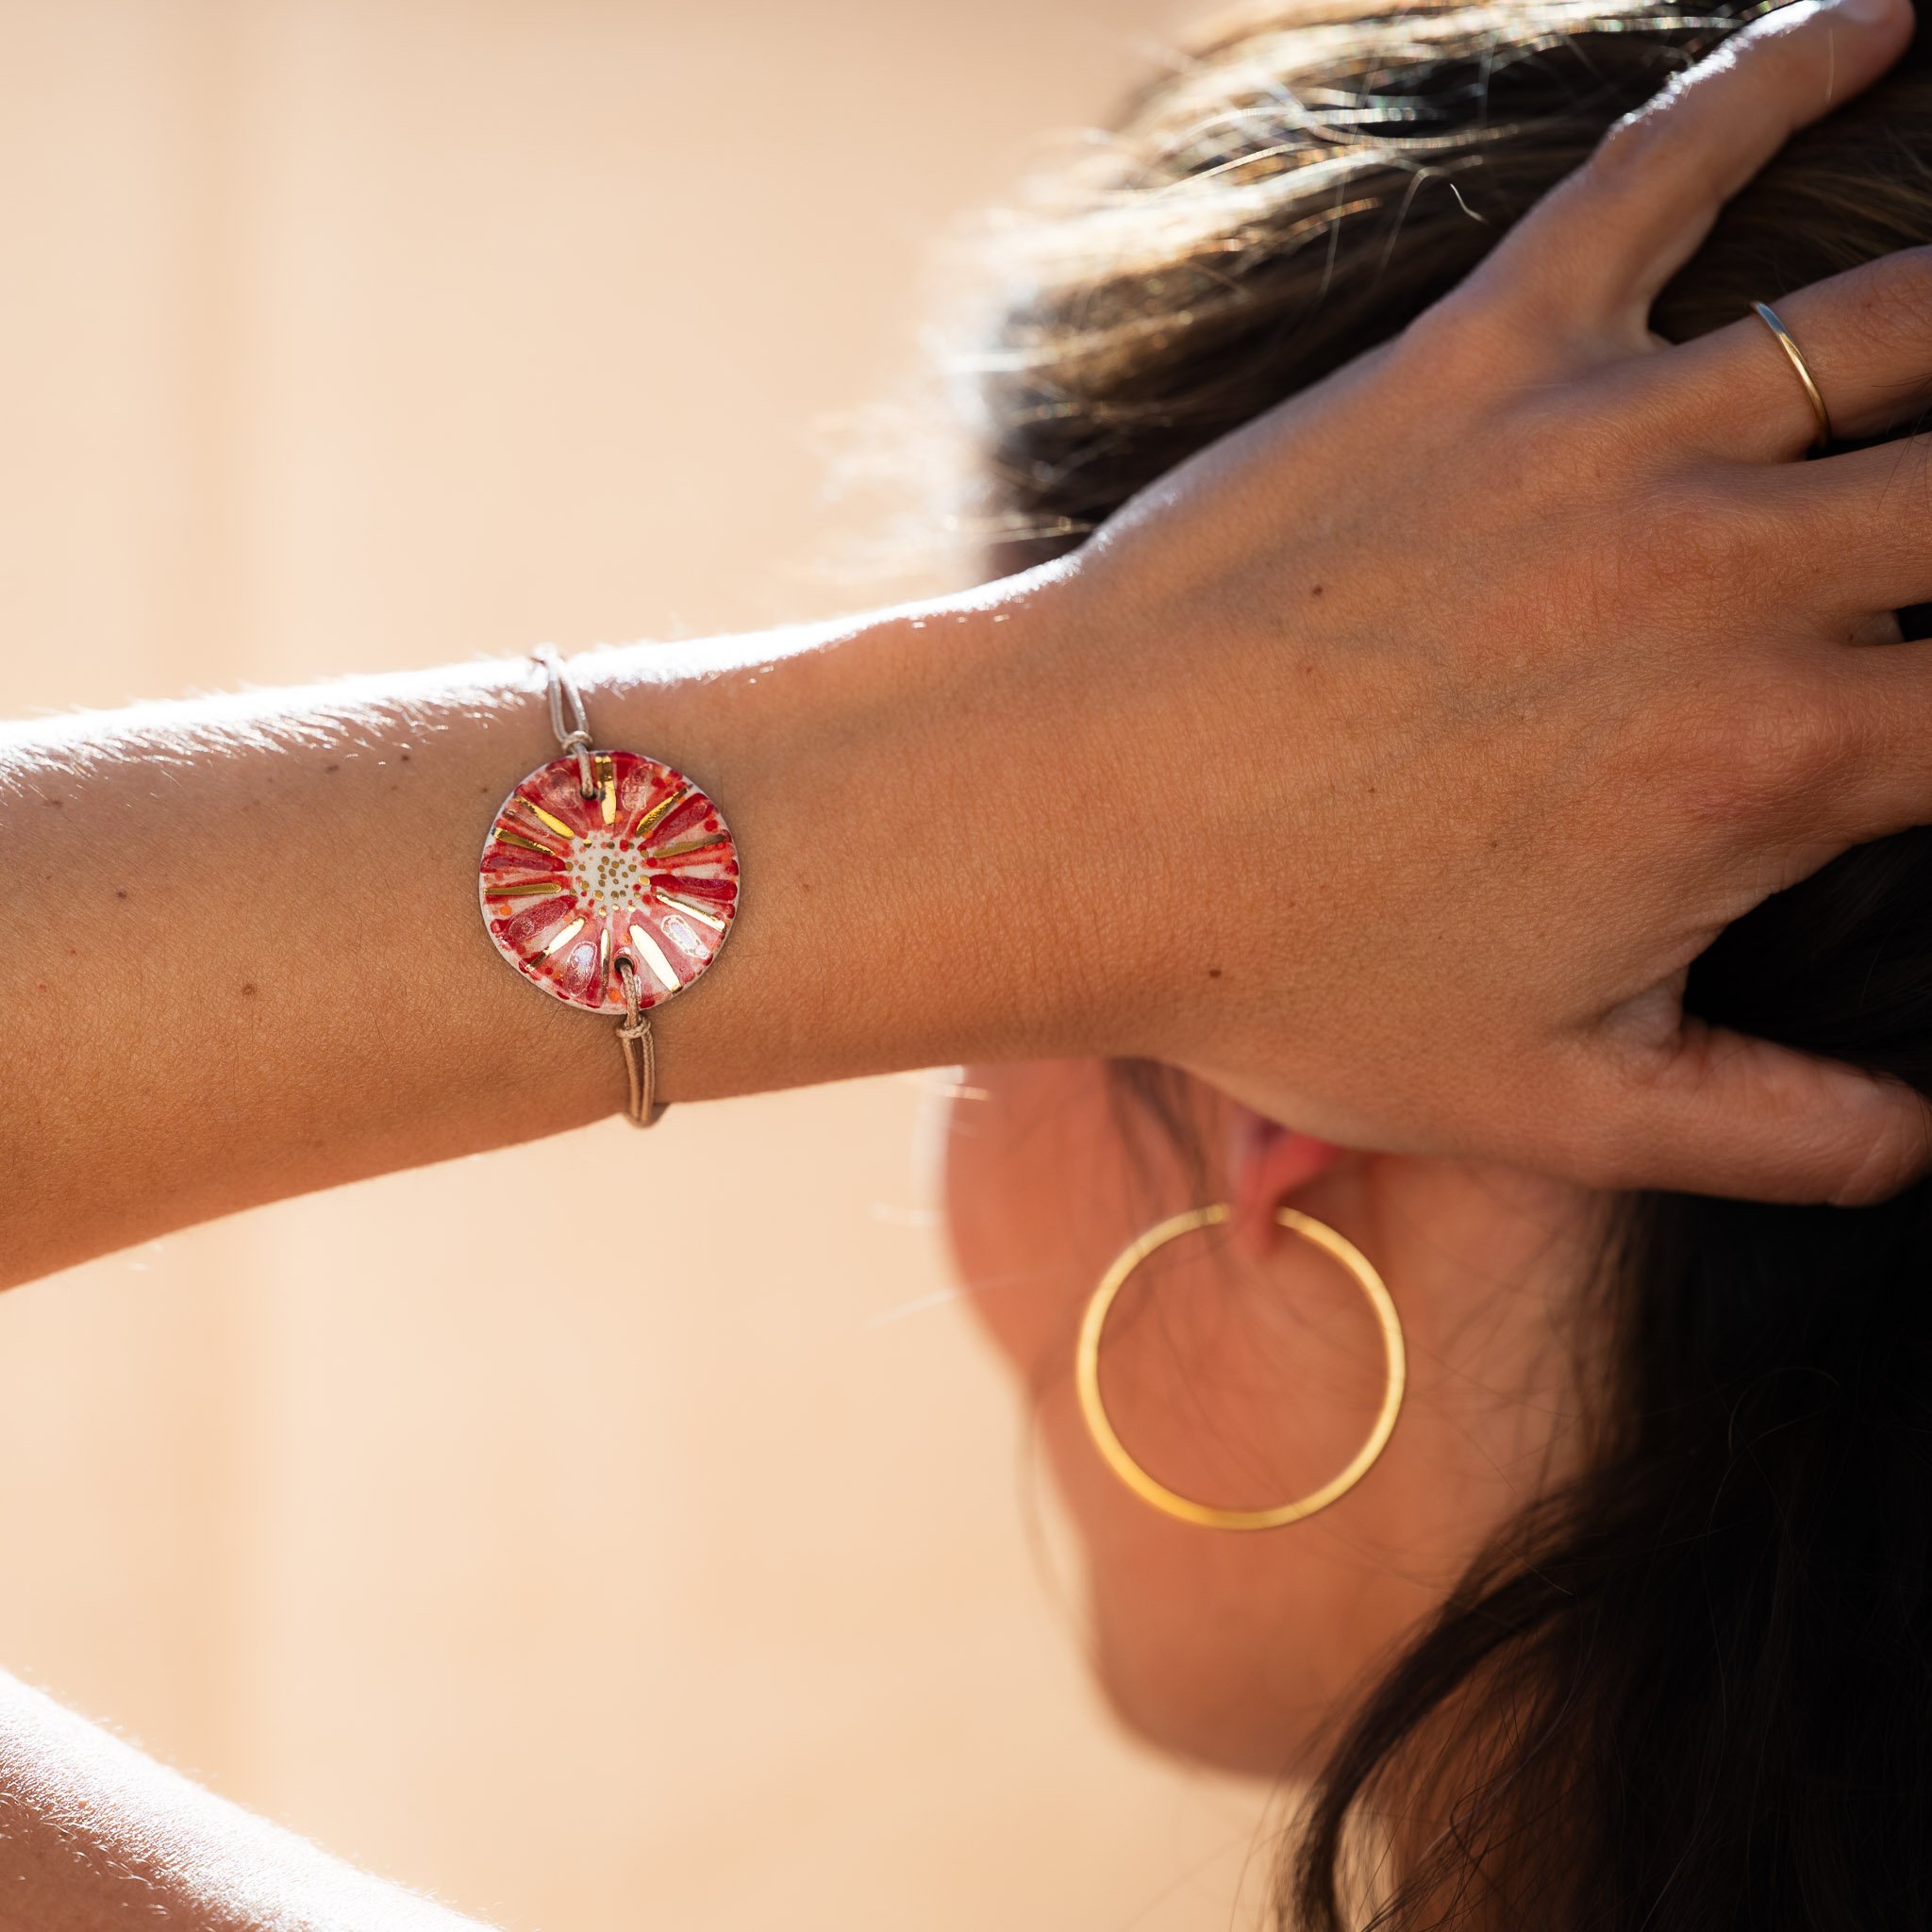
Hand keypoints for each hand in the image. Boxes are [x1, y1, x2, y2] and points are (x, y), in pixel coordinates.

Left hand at [1033, 0, 1931, 1201]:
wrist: (1068, 824)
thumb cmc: (1283, 972)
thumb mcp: (1540, 1100)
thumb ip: (1767, 1131)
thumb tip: (1922, 1150)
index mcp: (1765, 770)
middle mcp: (1726, 582)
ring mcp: (1606, 442)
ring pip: (1897, 320)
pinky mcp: (1482, 351)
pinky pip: (1665, 170)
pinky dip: (1784, 70)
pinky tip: (1883, 15)